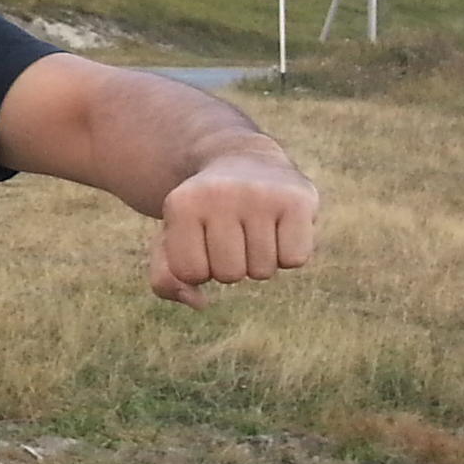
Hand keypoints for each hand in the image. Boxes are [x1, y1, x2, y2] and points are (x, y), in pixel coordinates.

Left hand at [148, 158, 319, 306]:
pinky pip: (294, 260)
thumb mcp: (172, 237)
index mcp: (181, 203)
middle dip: (231, 263)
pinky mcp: (297, 199)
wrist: (245, 160)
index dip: (199, 266)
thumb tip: (198, 303)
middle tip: (232, 230)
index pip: (190, 273)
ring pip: (262, 270)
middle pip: (229, 274)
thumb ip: (166, 278)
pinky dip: (289, 253)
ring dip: (259, 259)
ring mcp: (261, 194)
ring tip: (255, 225)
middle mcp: (220, 194)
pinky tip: (281, 226)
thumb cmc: (205, 210)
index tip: (202, 237)